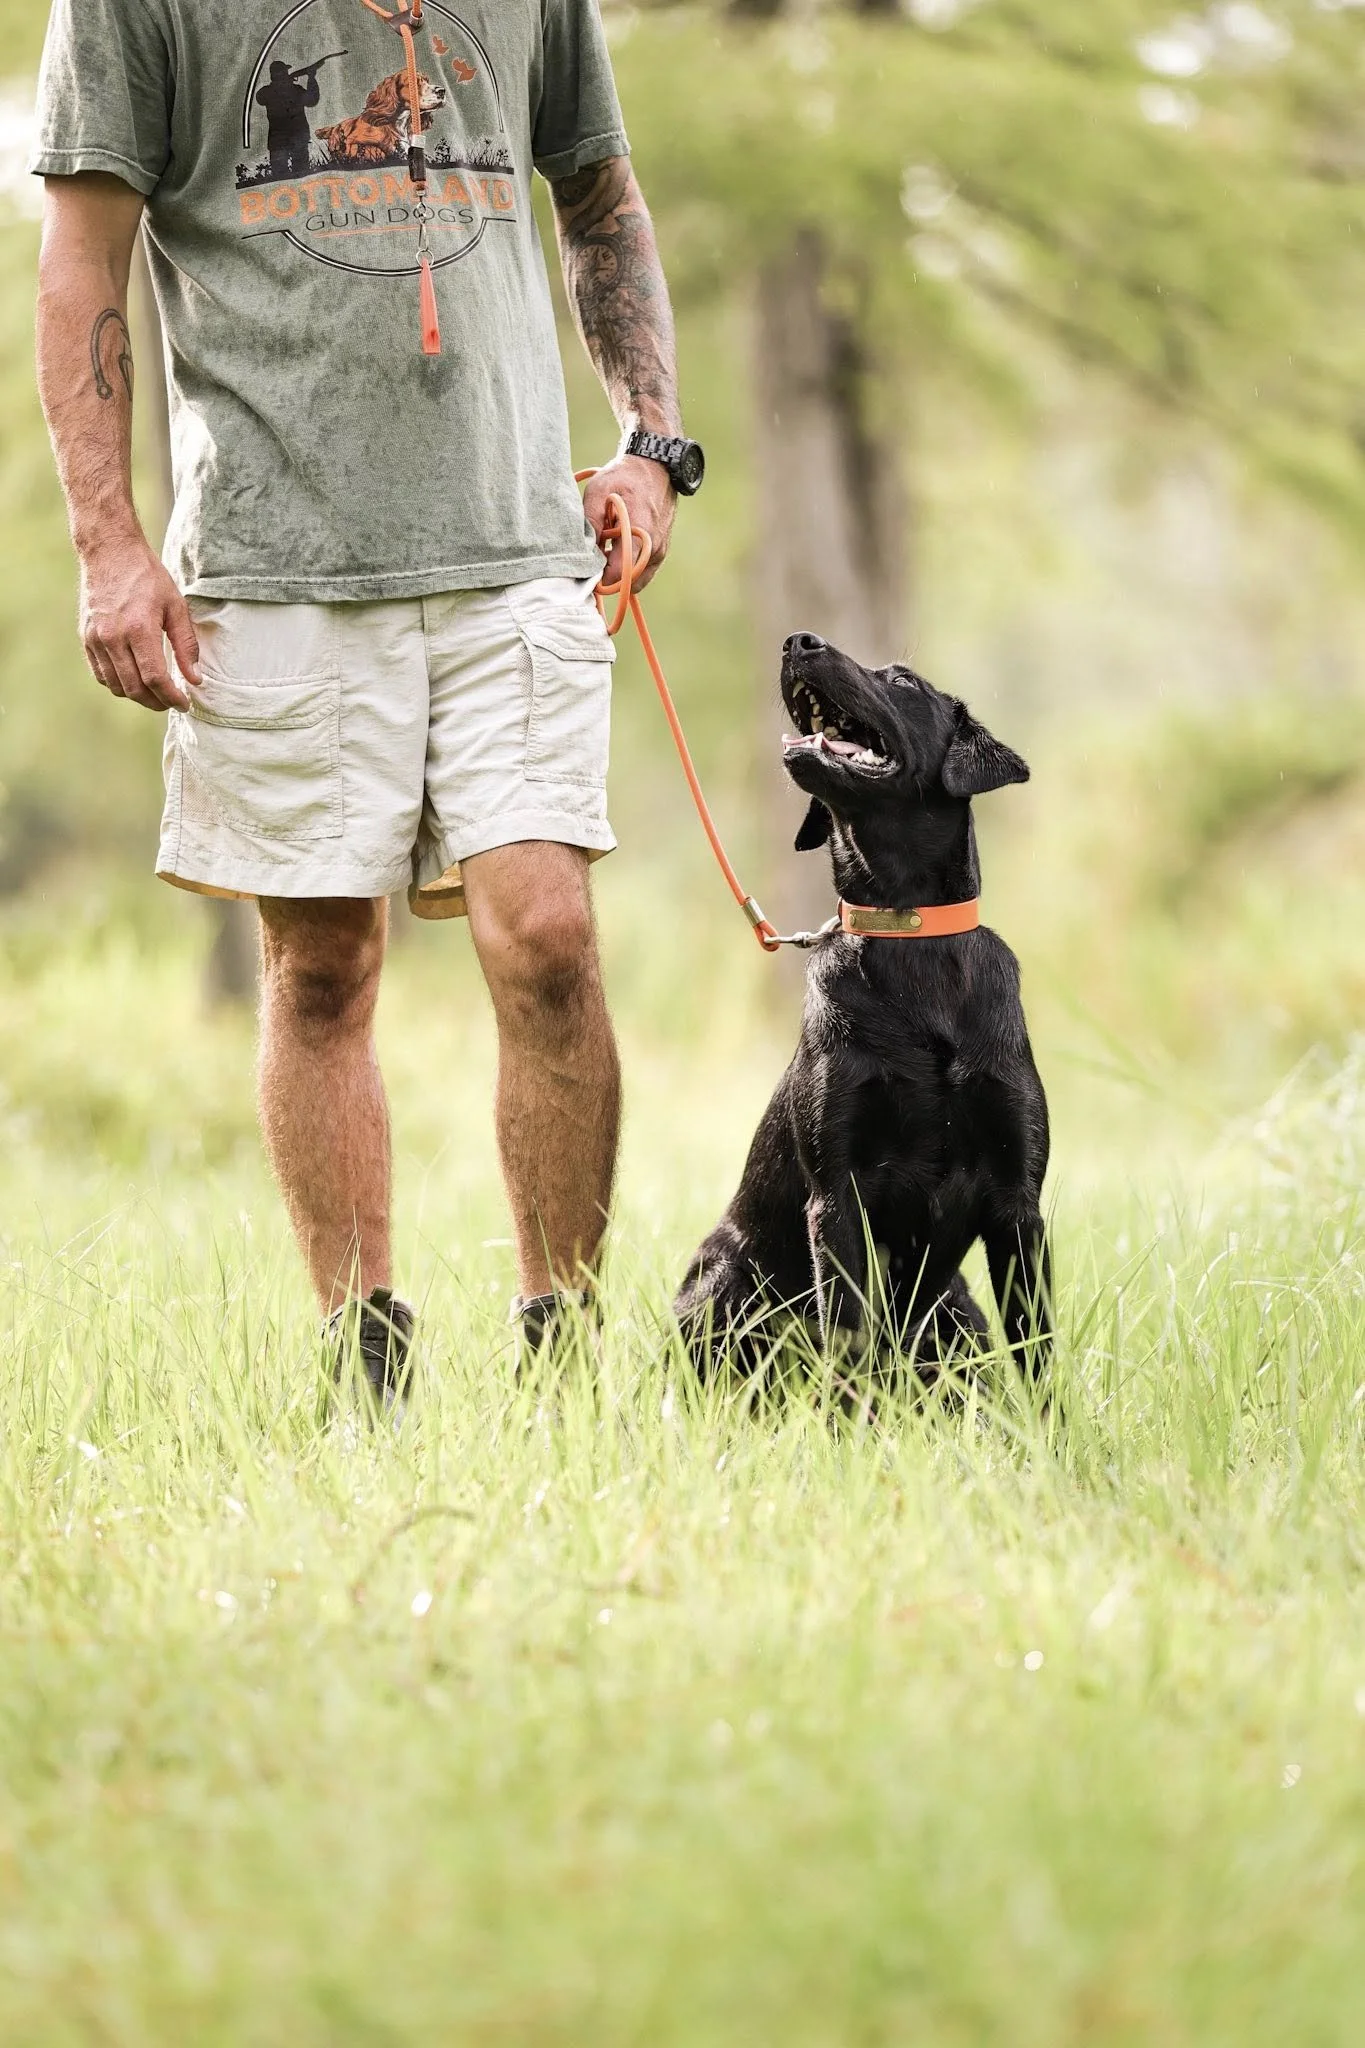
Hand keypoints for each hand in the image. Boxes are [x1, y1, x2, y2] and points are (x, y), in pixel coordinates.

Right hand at [79, 536, 200, 711]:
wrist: (110, 552)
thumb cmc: (147, 576)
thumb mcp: (176, 606)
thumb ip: (186, 645)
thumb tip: (194, 678)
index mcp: (139, 629)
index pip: (155, 679)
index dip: (171, 697)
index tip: (183, 703)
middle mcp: (113, 637)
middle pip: (134, 688)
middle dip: (156, 702)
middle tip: (171, 702)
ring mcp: (95, 639)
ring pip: (116, 686)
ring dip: (137, 696)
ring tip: (155, 693)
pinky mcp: (86, 638)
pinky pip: (101, 674)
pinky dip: (118, 684)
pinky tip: (133, 679)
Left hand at [582, 453, 675, 593]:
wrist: (655, 466)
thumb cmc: (624, 476)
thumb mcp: (599, 491)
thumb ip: (591, 522)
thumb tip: (586, 553)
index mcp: (638, 534)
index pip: (617, 575)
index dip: (599, 577)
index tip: (588, 567)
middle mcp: (653, 548)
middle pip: (627, 583)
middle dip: (610, 578)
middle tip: (596, 560)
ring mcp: (661, 551)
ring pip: (637, 580)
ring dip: (621, 573)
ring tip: (607, 552)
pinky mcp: (662, 550)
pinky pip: (644, 571)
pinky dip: (630, 567)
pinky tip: (618, 549)